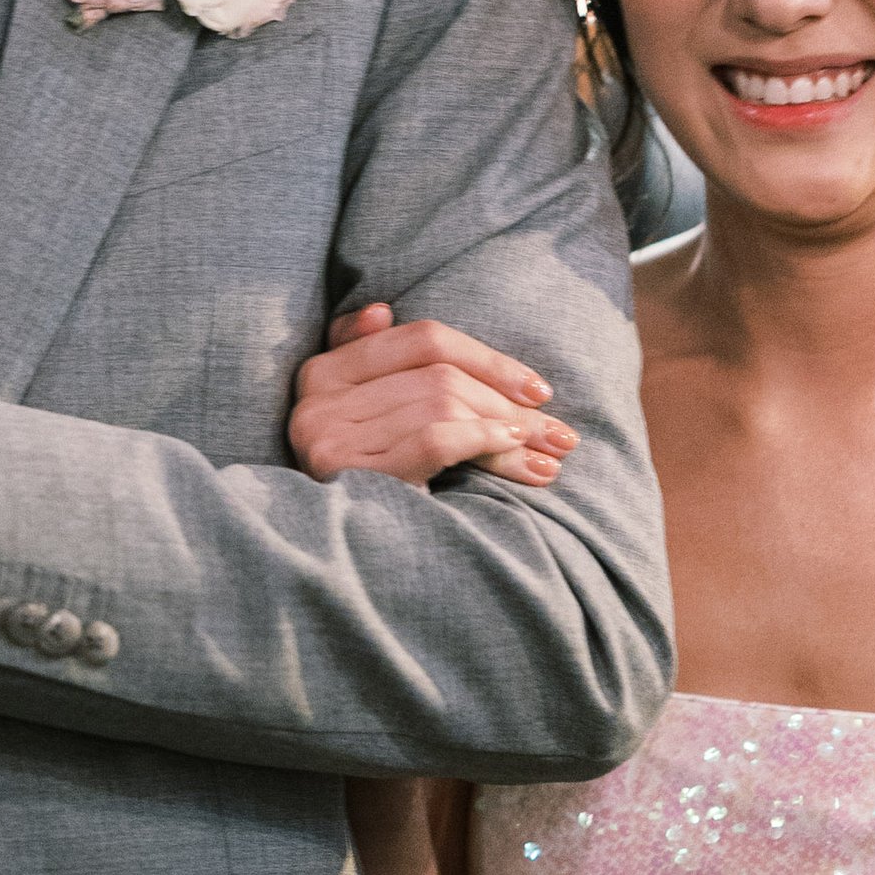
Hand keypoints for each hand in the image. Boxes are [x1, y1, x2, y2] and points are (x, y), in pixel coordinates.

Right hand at [289, 303, 576, 488]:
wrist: (344, 564)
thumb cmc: (369, 486)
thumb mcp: (369, 421)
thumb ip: (368, 362)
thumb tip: (381, 310)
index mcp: (322, 372)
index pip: (422, 339)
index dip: (488, 359)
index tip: (537, 389)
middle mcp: (315, 399)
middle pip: (440, 374)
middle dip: (508, 401)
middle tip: (558, 432)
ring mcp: (326, 434)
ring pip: (443, 402)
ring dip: (508, 428)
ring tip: (547, 453)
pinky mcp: (348, 468)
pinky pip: (435, 437)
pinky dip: (485, 441)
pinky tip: (516, 456)